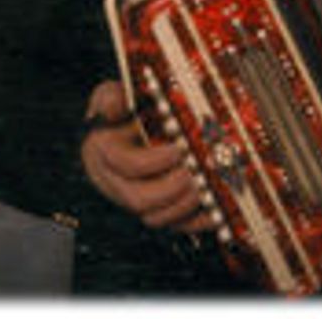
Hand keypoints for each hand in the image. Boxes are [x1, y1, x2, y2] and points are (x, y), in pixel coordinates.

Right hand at [80, 80, 215, 232]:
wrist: (131, 123)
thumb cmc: (126, 106)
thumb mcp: (113, 94)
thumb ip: (110, 97)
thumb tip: (111, 106)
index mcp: (103, 152)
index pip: (126, 164)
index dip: (153, 161)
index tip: (178, 149)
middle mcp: (115, 182)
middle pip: (139, 199)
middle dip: (172, 188)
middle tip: (196, 171)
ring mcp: (136, 200)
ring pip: (156, 218)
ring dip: (185, 205)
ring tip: (207, 184)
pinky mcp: (156, 210)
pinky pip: (175, 226)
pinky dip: (198, 221)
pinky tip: (218, 208)